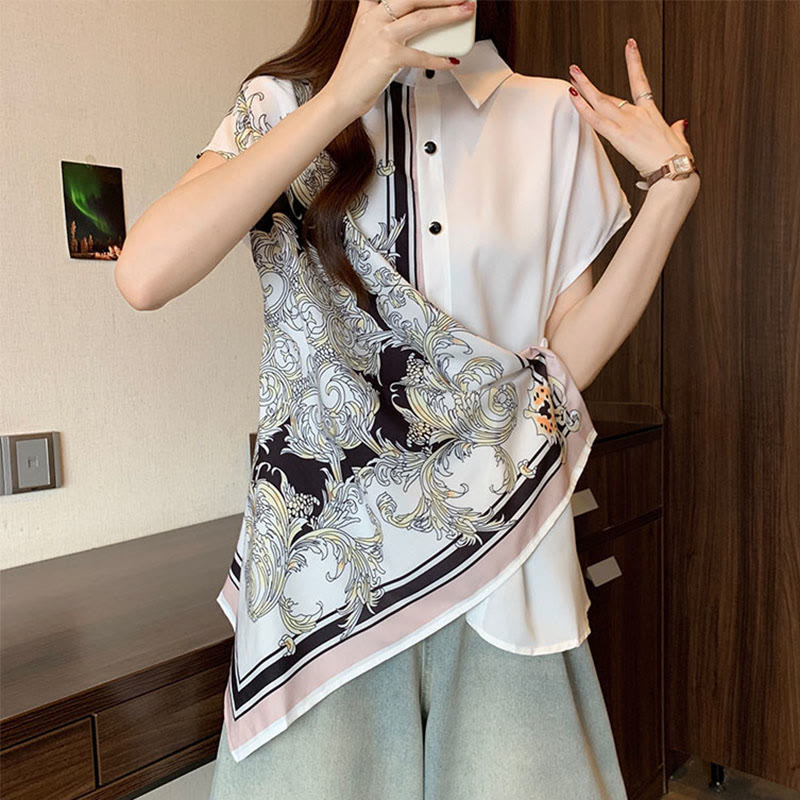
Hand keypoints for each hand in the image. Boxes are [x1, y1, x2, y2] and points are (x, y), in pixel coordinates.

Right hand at [324, 0, 475, 119]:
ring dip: (448, 14)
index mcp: (367, 12)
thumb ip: (382, 26)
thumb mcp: (364, 39)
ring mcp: (382, 37)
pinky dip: (439, 59)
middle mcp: (374, 19)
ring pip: (421, 18)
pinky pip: (421, 56)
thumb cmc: (354, 73)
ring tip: (465, 12)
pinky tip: (450, 61)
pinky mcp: (389, 57)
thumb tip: (413, 27)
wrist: (341, 96)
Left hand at [566, 38, 695, 180]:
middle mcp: (637, 114)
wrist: (675, 170)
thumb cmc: (677, 159)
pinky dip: (582, 107)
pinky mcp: (619, 136)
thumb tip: (680, 124)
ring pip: (600, 102)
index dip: (634, 63)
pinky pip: (595, 119)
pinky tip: (573, 96)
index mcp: (651, 113)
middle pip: (609, 95)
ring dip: (583, 88)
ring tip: (571, 76)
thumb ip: (677, 129)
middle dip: (590, 83)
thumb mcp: (679, 139)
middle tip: (577, 71)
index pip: (640, 82)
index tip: (629, 47)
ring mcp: (627, 123)